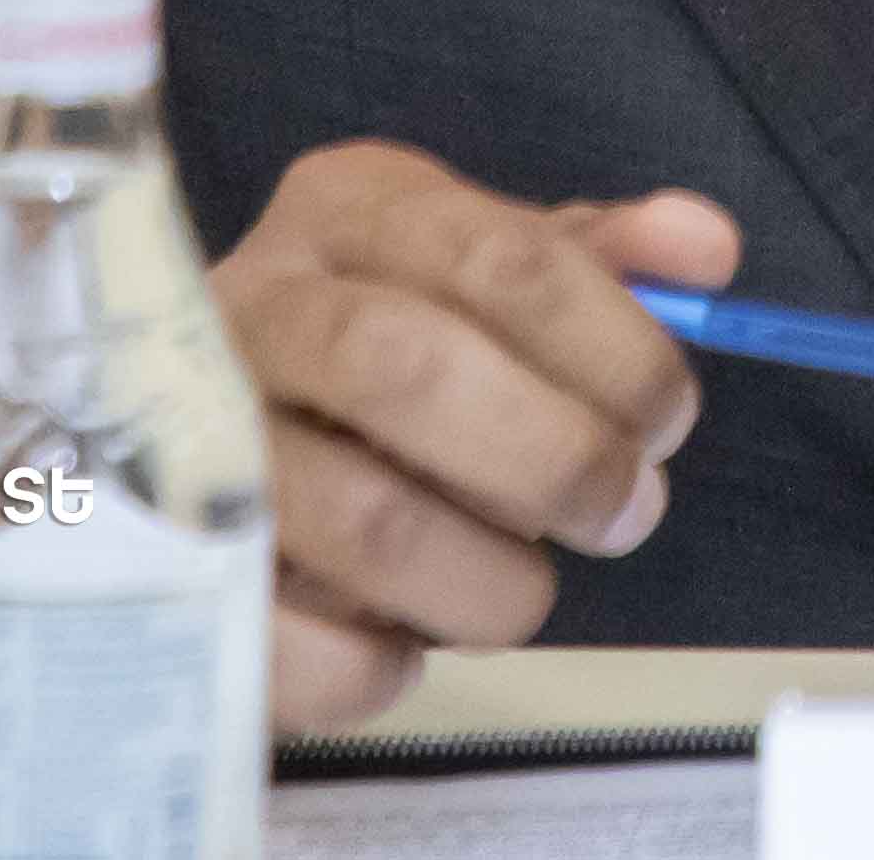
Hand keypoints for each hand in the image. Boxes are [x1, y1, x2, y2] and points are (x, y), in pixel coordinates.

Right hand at [211, 141, 737, 729]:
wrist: (190, 431)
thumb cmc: (381, 343)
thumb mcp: (483, 268)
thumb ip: (600, 256)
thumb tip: (706, 249)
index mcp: (348, 210)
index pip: (501, 256)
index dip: (613, 346)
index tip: (668, 418)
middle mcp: (253, 304)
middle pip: (408, 369)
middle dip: (553, 458)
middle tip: (627, 513)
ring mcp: (190, 440)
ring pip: (358, 516)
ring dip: (485, 580)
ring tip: (525, 595)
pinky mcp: (166, 571)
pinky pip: (287, 638)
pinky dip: (376, 663)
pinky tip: (408, 645)